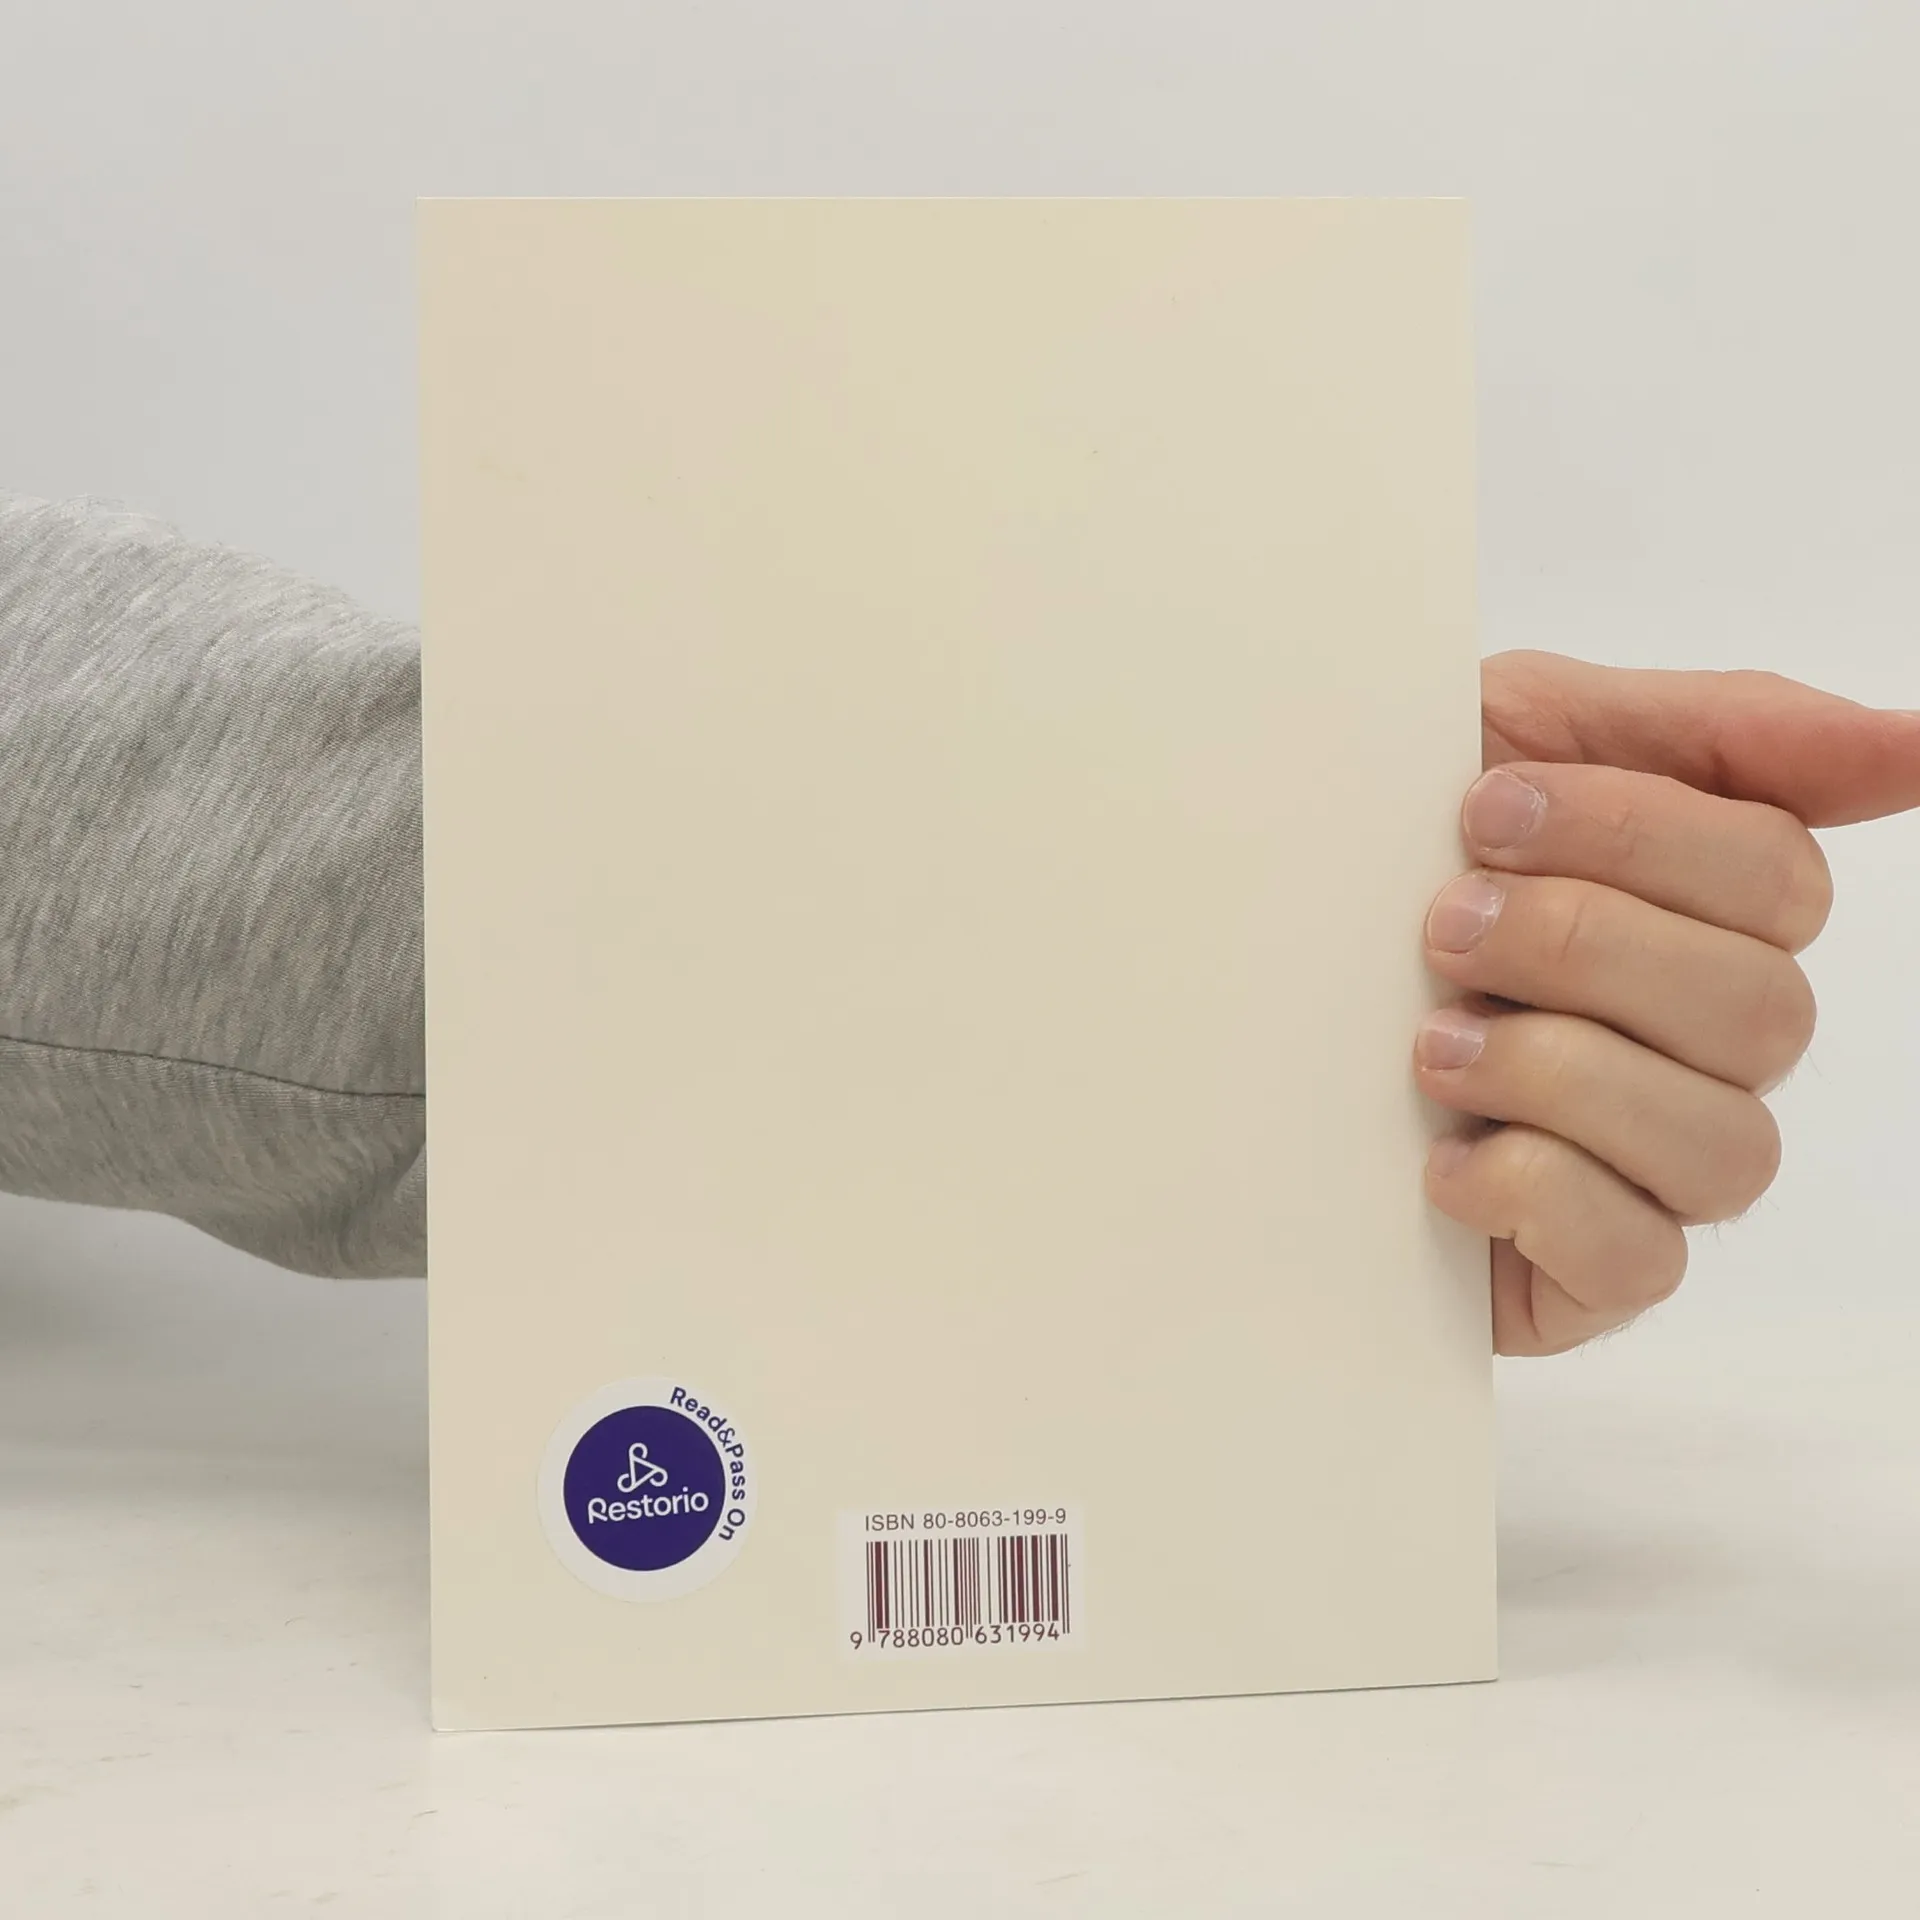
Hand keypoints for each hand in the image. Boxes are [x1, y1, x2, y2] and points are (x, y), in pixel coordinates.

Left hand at [1419, 652, 1919, 1356]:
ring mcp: (1655, 1166)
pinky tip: (1440, 1158)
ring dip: (1558, 1072)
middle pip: (1761, 1011)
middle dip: (1581, 948)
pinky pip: (1640, 1260)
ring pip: (1725, 1147)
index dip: (1633, 836)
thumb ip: (1712, 733)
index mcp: (1705, 915)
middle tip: (1440, 927)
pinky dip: (1536, 1197)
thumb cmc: (1383, 860)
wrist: (1231, 986)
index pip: (1776, 879)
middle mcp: (1706, 1047)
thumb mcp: (1523, 741)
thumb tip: (1914, 743)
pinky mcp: (1587, 1273)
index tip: (1481, 812)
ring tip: (1428, 1043)